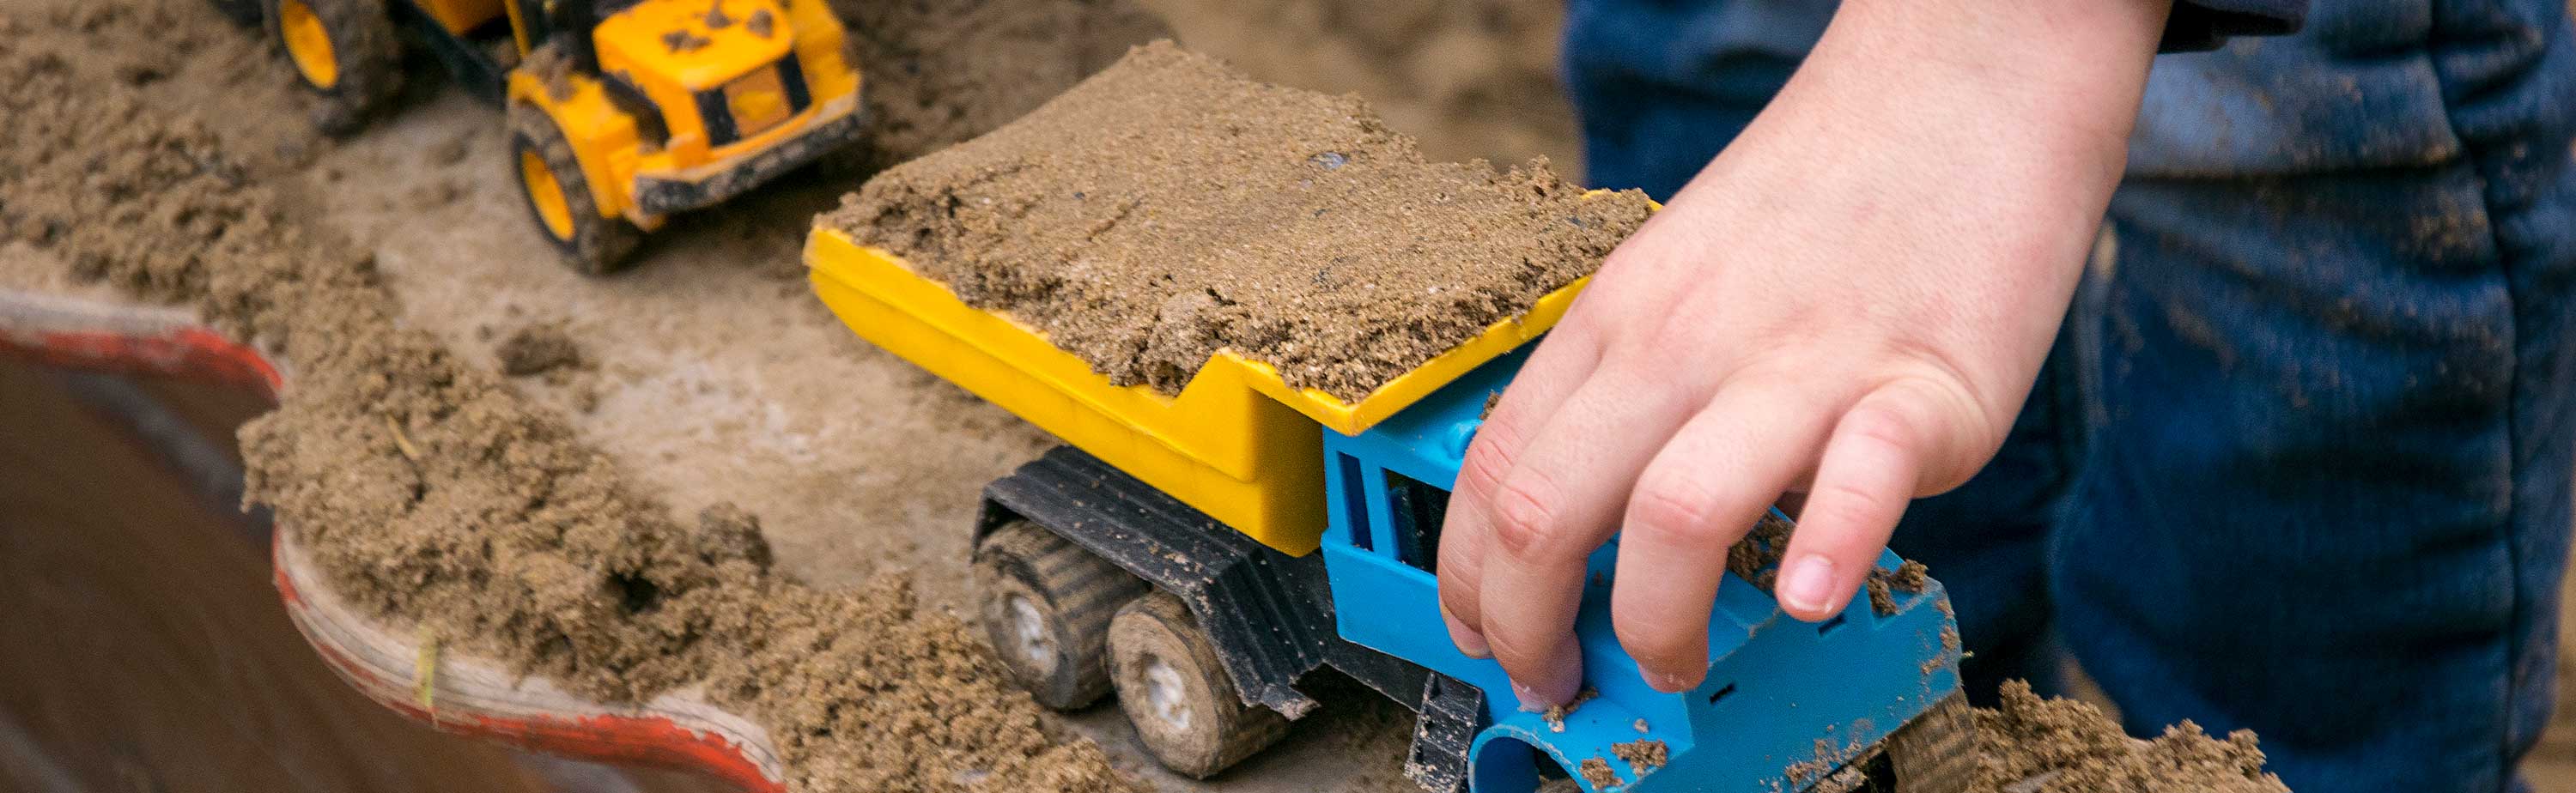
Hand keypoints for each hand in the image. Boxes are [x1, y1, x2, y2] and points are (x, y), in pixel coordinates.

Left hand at [1435, 0, 2172, 704]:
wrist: (1960, 82)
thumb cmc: (1825, 198)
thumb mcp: (1680, 278)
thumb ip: (1636, 387)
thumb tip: (1594, 518)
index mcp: (1620, 322)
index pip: (1495, 472)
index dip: (1470, 582)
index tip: (1485, 639)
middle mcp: (1687, 344)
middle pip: (1550, 511)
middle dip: (1529, 630)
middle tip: (1563, 684)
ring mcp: (1803, 363)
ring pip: (1674, 517)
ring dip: (1657, 628)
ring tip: (1678, 665)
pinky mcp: (1925, 384)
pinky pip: (1859, 477)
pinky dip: (1826, 551)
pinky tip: (1809, 597)